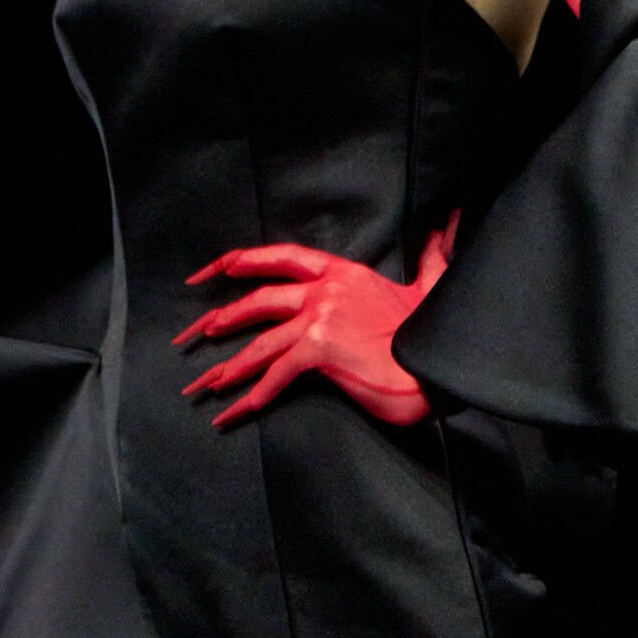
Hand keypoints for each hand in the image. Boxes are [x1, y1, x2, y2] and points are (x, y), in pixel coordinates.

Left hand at [175, 215, 456, 429]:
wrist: (440, 367)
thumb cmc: (433, 333)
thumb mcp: (430, 285)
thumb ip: (431, 256)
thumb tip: (445, 227)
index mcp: (343, 272)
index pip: (281, 257)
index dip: (241, 262)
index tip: (212, 270)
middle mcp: (325, 290)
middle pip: (259, 299)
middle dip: (221, 318)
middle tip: (193, 335)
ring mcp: (320, 319)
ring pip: (260, 342)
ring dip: (230, 365)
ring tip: (206, 383)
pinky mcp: (320, 351)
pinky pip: (277, 374)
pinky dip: (256, 395)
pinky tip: (238, 411)